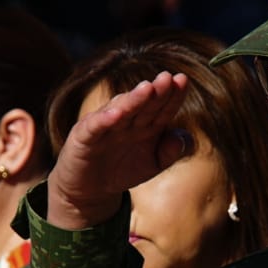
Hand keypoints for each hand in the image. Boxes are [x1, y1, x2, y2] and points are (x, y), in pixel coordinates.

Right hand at [47, 71, 191, 230]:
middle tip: (168, 77)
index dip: (173, 95)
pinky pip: (95, 126)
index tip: (183, 81)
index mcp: (146, 124)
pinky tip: (116, 114)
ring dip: (134, 99)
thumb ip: (170, 153)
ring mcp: (105, 126)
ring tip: (148, 88)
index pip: (162, 107)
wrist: (89, 189)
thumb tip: (184, 138)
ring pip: (121, 110)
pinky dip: (104, 119)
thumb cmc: (122, 171)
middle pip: (144, 104)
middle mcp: (127, 120)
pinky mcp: (84, 136)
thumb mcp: (152, 165)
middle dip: (156, 91)